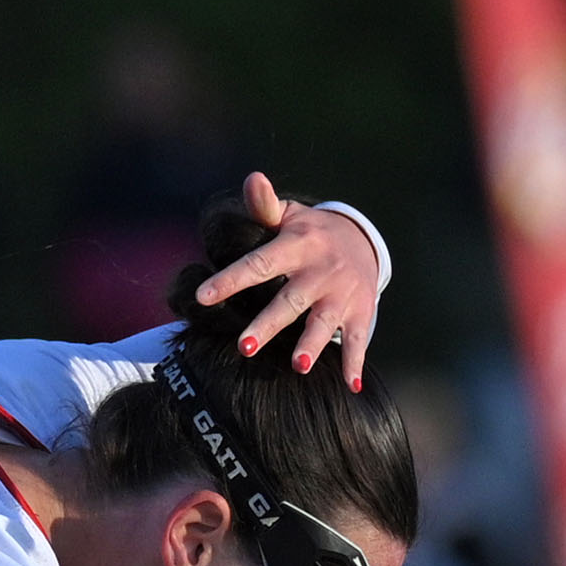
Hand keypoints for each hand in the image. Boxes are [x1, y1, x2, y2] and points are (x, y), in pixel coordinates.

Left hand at [192, 172, 381, 389]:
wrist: (364, 240)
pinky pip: (358, 341)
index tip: (202, 297)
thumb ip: (264, 206)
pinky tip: (351, 387)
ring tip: (299, 367)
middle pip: (291, 300)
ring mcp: (342, 293)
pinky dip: (355, 363)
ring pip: (324, 322)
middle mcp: (320, 270)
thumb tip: (252, 178)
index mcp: (297, 245)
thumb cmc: (309, 232)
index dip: (230, 280)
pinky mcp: (360, 312)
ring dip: (313, 345)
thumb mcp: (290, 215)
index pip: (259, 263)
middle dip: (269, 324)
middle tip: (244, 347)